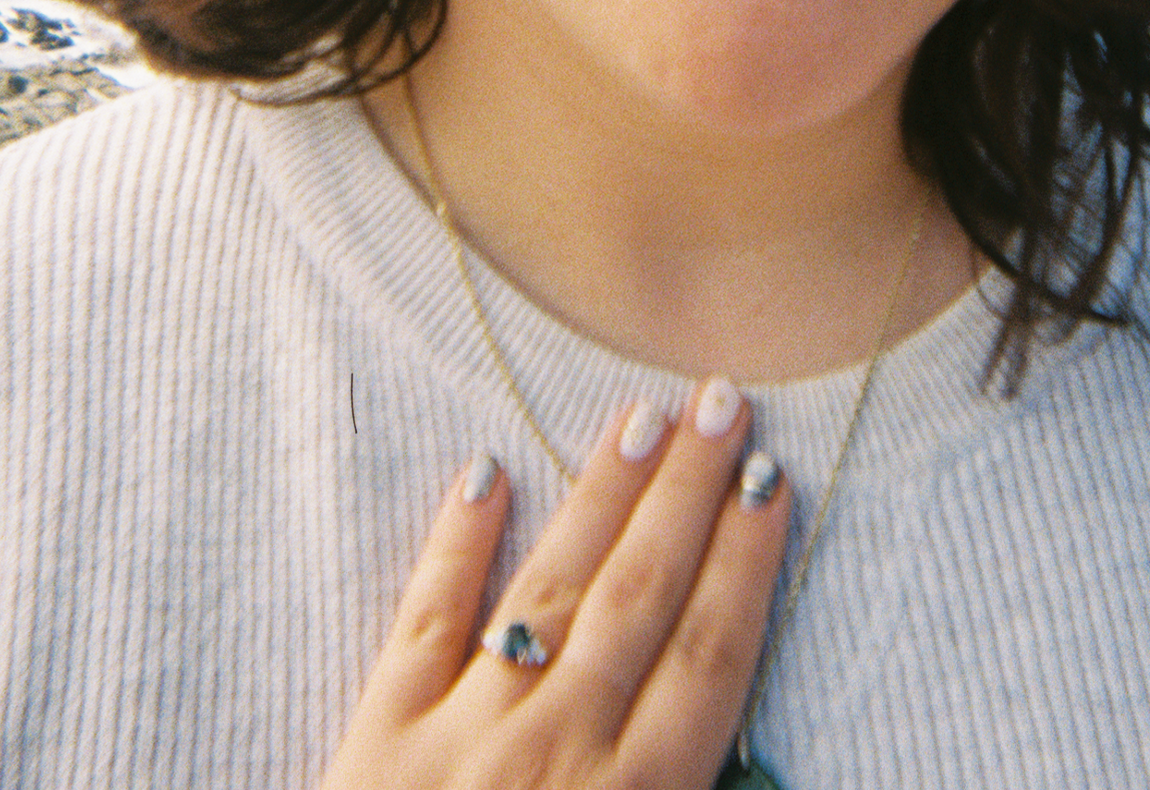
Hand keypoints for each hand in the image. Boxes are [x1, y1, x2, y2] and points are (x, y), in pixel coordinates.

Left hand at [322, 377, 790, 789]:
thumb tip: (746, 752)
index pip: (709, 657)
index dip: (746, 564)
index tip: (771, 480)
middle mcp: (559, 750)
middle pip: (641, 598)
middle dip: (688, 494)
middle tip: (720, 398)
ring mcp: (466, 734)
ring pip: (550, 588)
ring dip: (599, 498)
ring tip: (637, 416)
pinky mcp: (378, 736)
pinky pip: (424, 621)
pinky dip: (453, 545)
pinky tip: (482, 472)